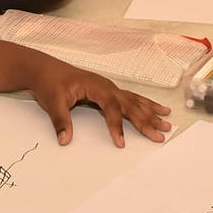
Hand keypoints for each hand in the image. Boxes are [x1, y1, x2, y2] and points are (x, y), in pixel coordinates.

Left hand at [26, 58, 171, 146]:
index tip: (121, 143)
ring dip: (151, 112)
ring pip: (134, 101)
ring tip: (168, 121)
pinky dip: (144, 104)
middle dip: (146, 120)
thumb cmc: (49, 83)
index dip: (116, 125)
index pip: (110, 107)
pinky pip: (130, 98)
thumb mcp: (52, 101)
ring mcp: (108, 87)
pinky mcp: (107, 91)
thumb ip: (60, 120)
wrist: (44, 69)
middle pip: (129, 104)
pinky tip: (156, 109)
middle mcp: (106, 86)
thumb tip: (65, 140)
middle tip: (162, 134)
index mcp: (95, 86)